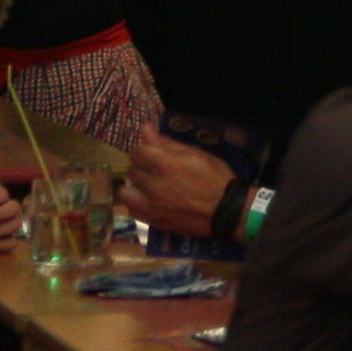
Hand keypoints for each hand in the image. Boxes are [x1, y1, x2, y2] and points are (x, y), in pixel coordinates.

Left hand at [123, 134, 240, 238]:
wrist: (226, 211)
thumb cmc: (215, 177)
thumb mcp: (195, 154)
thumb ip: (167, 143)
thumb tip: (145, 128)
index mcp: (164, 164)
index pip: (137, 151)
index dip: (146, 150)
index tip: (154, 153)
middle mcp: (153, 185)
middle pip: (132, 170)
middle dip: (142, 167)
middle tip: (156, 170)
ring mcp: (151, 206)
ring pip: (125, 192)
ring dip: (134, 187)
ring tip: (147, 187)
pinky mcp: (153, 221)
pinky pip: (132, 210)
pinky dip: (137, 204)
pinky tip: (149, 201)